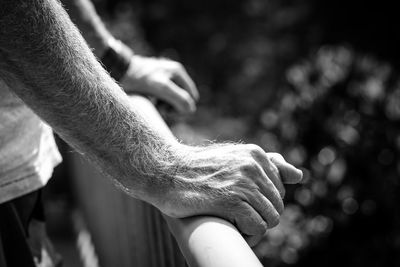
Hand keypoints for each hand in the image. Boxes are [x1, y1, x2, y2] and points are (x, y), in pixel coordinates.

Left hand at [120, 55, 198, 113]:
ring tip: (152, 104)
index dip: (180, 109)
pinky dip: (158, 103)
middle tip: (158, 107)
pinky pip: (163, 99)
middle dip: (172, 107)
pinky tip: (148, 101)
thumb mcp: (161, 88)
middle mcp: (173, 73)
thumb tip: (191, 109)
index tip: (164, 110)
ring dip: (164, 107)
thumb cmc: (137, 78)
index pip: (191, 99)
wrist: (116, 70)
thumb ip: (180, 98)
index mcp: (178, 72)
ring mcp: (164, 78)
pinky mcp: (154, 83)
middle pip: (182, 100)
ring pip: (172, 101)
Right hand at [154, 144, 302, 246]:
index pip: (279, 190)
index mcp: (255, 154)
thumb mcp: (233, 159)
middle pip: (277, 206)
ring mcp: (243, 182)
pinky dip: (249, 235)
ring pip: (271, 219)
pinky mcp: (233, 200)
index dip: (262, 202)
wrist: (165, 172)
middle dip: (259, 215)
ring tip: (234, 223)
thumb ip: (268, 164)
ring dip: (255, 227)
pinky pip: (258, 228)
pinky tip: (233, 229)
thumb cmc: (197, 169)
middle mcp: (253, 166)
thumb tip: (300, 176)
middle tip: (236, 215)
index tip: (241, 202)